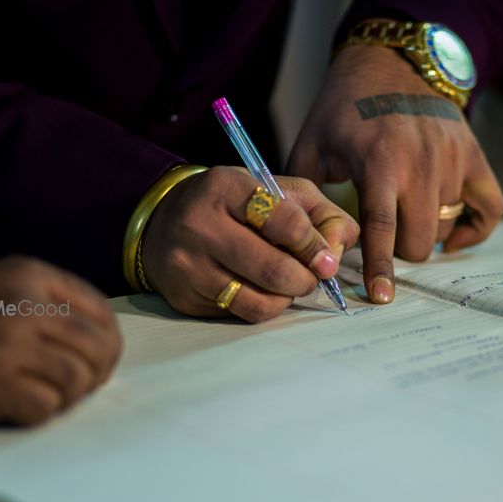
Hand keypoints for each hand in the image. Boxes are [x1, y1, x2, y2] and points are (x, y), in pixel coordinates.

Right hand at [142, 166, 358, 321]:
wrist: (165, 222)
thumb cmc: (235, 205)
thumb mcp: (277, 191)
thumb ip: (320, 214)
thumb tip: (338, 252)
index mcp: (226, 187)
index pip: (285, 222)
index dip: (314, 246)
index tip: (326, 259)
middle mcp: (200, 225)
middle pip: (274, 269)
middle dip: (306, 279)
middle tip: (312, 276)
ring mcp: (188, 265)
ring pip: (260, 300)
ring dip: (287, 297)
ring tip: (289, 284)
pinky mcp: (185, 297)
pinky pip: (241, 314)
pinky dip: (265, 307)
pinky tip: (264, 291)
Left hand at [287, 45, 502, 303]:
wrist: (391, 64)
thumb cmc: (344, 110)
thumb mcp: (313, 143)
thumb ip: (303, 193)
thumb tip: (294, 241)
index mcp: (380, 161)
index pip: (383, 227)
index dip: (381, 267)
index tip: (380, 297)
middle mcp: (422, 162)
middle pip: (419, 241)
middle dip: (398, 251)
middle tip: (384, 235)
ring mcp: (454, 159)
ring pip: (445, 228)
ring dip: (424, 233)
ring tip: (405, 216)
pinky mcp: (475, 156)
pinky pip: (491, 209)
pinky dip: (473, 228)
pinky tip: (451, 233)